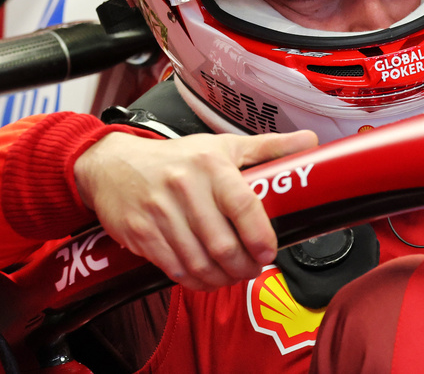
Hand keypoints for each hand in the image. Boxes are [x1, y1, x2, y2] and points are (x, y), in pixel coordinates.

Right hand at [74, 129, 317, 290]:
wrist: (113, 166)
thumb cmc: (176, 158)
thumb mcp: (223, 146)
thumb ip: (269, 147)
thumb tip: (310, 142)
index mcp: (211, 164)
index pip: (243, 205)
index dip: (260, 236)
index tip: (269, 252)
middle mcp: (184, 187)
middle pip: (222, 244)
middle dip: (244, 266)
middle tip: (253, 268)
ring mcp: (160, 212)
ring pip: (199, 262)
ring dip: (222, 278)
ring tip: (233, 275)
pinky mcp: (141, 234)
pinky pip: (175, 269)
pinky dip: (195, 281)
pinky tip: (206, 277)